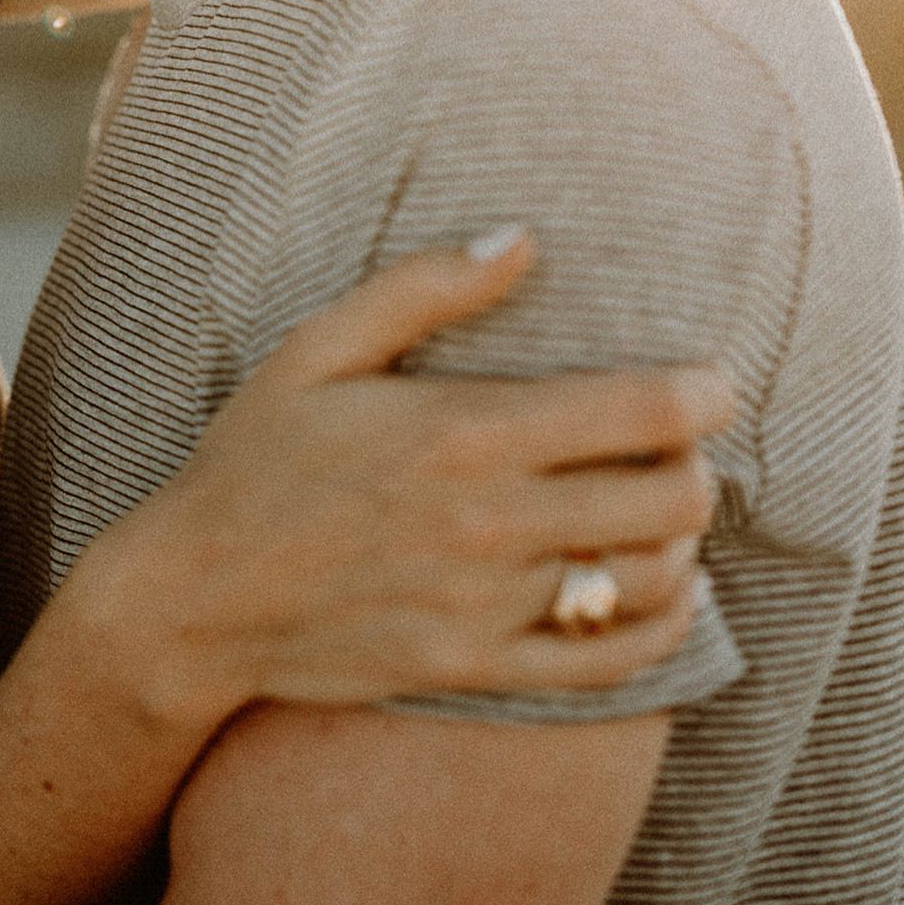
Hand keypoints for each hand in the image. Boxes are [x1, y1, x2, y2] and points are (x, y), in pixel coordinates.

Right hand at [91, 229, 732, 722]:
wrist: (193, 599)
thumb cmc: (254, 461)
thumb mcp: (315, 350)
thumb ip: (422, 289)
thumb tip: (522, 237)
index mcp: (462, 432)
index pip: (643, 411)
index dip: (705, 391)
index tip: (710, 382)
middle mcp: (489, 523)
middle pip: (672, 498)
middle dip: (697, 465)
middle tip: (676, 449)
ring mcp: (486, 604)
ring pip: (653, 578)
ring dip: (678, 541)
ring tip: (658, 514)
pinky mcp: (476, 667)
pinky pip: (611, 660)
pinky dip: (662, 627)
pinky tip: (662, 594)